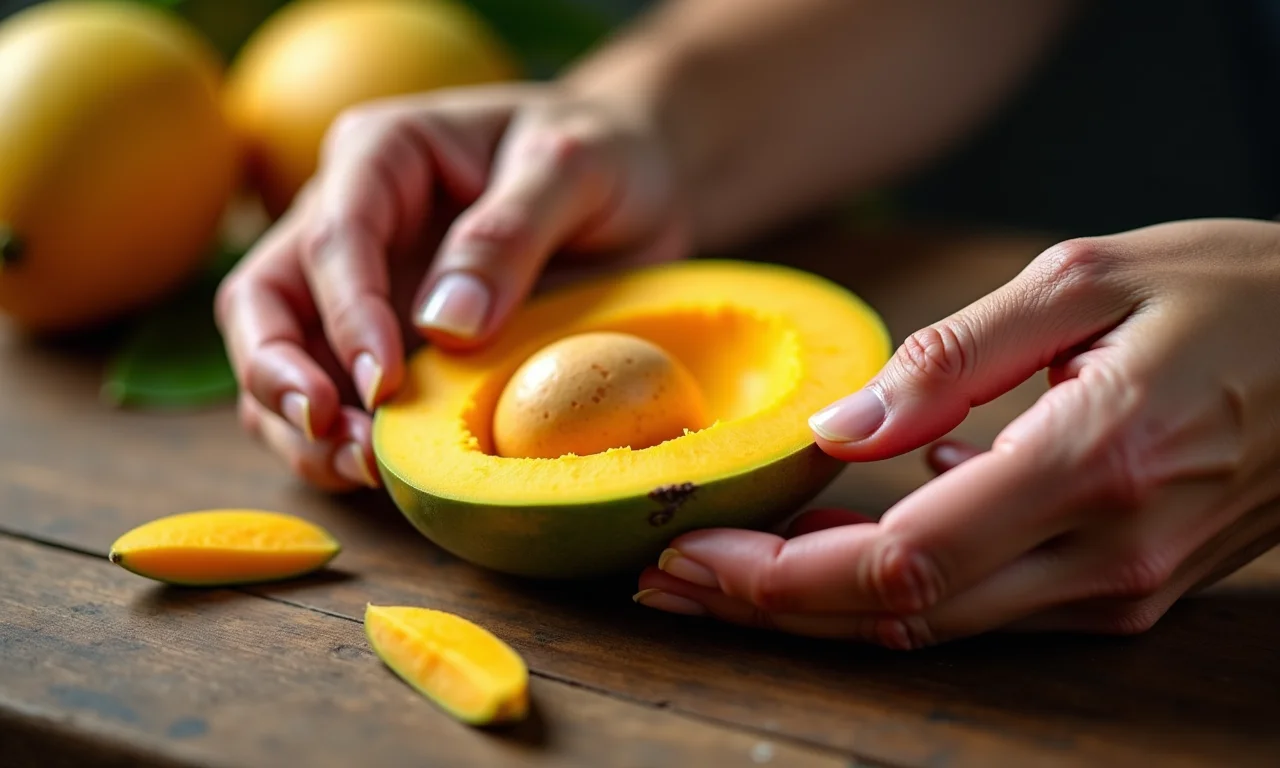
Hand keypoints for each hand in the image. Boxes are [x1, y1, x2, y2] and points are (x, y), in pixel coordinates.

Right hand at [216, 82, 687, 490]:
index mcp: (383, 153)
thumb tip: (445, 326)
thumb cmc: (605, 156)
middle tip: (335, 434)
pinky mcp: (384, 346)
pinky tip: (379, 474)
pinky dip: (339, 443)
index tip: (382, 380)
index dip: (349, 312)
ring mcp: (359, 289)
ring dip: (302, 425)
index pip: (336, 234)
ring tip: (361, 469)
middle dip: (281, 374)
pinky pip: (334, 400)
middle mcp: (349, 218)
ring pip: (281, 361)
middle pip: (265, 300)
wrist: (637, 187)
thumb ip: (509, 233)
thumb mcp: (573, 169)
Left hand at [634, 218, 1279, 647]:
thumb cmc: (1236, 295)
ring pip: (931, 630)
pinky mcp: (1123, 593)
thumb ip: (956, 357)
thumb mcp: (1088, 278)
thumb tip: (842, 430)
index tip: (690, 555)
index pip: (900, 563)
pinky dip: (886, 596)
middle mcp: (1105, 553)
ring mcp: (1119, 588)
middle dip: (770, 605)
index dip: (780, 578)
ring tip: (718, 571)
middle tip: (670, 577)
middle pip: (898, 617)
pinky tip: (823, 557)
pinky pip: (978, 611)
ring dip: (815, 609)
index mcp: (1093, 462)